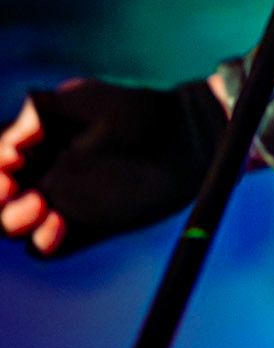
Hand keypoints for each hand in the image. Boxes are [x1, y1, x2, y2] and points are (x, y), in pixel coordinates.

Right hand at [0, 77, 229, 255]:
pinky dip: (42, 242)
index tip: (11, 160)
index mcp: (36, 144)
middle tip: (10, 187)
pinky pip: (46, 248)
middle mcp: (41, 175)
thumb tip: (13, 139)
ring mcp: (59, 204)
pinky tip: (57, 225)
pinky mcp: (82, 229)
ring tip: (39, 206)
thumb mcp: (89, 99)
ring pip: (14, 225)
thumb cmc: (137, 109)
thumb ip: (44, 110)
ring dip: (14, 220)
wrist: (182, 138)